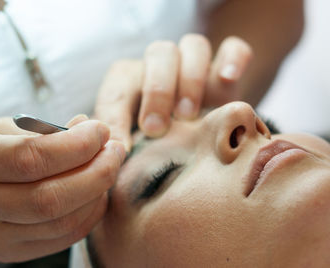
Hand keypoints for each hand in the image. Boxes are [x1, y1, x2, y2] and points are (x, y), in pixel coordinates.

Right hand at [0, 115, 124, 262]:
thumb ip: (42, 131)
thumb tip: (88, 127)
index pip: (30, 158)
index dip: (76, 145)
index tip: (101, 130)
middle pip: (50, 198)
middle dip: (97, 172)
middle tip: (115, 149)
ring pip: (61, 223)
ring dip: (98, 193)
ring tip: (109, 167)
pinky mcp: (9, 253)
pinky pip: (62, 239)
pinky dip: (89, 215)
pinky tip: (97, 193)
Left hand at [94, 34, 251, 149]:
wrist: (191, 129)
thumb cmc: (154, 138)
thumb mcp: (135, 140)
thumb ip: (121, 142)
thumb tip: (113, 154)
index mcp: (131, 80)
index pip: (117, 86)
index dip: (116, 114)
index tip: (123, 146)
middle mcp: (162, 65)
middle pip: (159, 53)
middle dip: (157, 91)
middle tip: (156, 129)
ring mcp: (195, 64)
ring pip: (194, 46)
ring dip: (191, 78)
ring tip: (188, 116)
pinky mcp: (226, 69)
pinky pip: (233, 48)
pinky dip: (232, 59)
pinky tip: (228, 79)